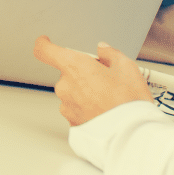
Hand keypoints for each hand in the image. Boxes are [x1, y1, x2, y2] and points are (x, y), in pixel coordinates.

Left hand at [34, 36, 152, 125]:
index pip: (46, 51)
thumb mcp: (126, 67)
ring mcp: (67, 106)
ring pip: (73, 90)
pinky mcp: (72, 122)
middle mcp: (65, 86)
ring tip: (110, 96)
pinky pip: (77, 107)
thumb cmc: (128, 100)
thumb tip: (103, 50)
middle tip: (107, 77)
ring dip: (86, 89)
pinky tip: (106, 108)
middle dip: (84, 71)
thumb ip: (110, 54)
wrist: (129, 133)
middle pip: (68, 71)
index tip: (46, 41)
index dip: (44, 44)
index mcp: (76, 66)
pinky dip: (88, 105)